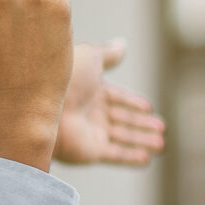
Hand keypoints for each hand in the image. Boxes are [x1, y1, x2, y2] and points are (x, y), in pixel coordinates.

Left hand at [56, 40, 167, 166]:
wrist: (43, 105)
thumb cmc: (65, 76)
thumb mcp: (90, 57)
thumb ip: (108, 54)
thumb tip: (123, 45)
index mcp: (89, 90)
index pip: (116, 98)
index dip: (132, 103)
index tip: (149, 107)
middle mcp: (90, 112)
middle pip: (122, 119)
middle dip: (142, 124)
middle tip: (161, 128)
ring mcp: (90, 133)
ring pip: (122, 138)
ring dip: (142, 141)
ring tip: (161, 144)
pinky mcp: (90, 151)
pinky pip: (115, 155)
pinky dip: (131, 157)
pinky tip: (147, 159)